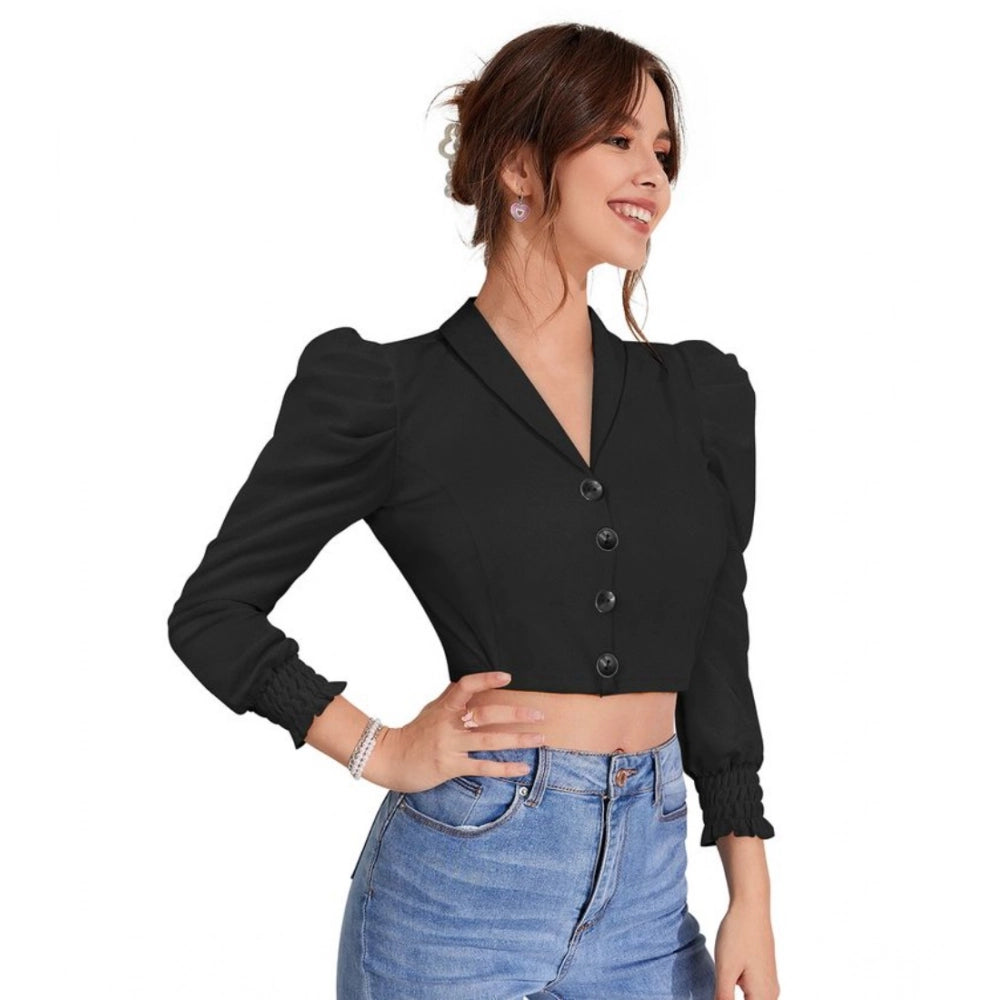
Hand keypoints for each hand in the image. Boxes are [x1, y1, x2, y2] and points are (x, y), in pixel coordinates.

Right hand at [362, 671, 545, 791]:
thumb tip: (467, 684)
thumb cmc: (414, 733)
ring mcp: (449, 745)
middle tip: (539, 713)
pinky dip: (505, 767)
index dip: (486, 680)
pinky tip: (522, 767)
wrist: (389, 758)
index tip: (507, 677)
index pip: (466, 686)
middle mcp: (448, 724)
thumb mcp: (431, 710)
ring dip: (517, 740)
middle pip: (486, 714)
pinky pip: (482, 767)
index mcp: (444, 706)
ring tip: (539, 738)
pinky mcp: (450, 766)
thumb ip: (450, 699)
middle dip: (515, 714)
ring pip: (489, 741)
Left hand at [713, 899, 778, 999]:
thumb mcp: (725, 970)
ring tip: (720, 992)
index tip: (718, 996)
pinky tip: (727, 989)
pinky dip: (743, 996)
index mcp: (763, 996)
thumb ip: (723, 998)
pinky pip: (755, 995)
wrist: (751, 907)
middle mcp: (771, 993)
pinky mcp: (765, 973)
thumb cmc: (738, 935)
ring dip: (735, 998)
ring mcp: (770, 983)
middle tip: (718, 991)